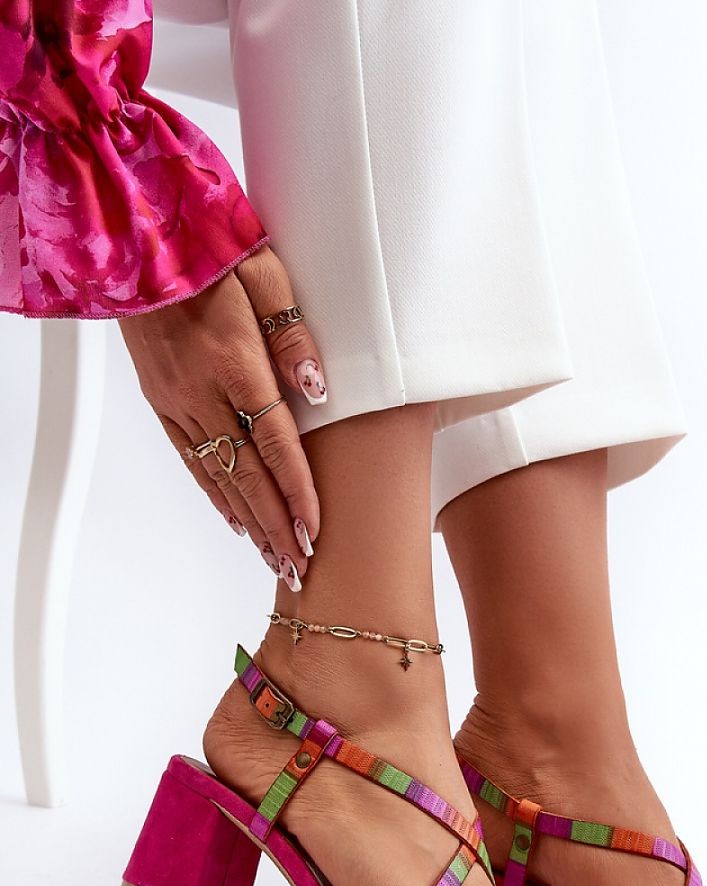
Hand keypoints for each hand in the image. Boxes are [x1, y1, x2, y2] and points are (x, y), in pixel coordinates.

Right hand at [118, 246, 325, 588]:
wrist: (133, 239)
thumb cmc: (207, 249)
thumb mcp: (263, 274)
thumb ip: (293, 335)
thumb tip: (316, 390)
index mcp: (234, 362)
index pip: (274, 443)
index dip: (296, 492)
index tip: (315, 530)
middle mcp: (200, 391)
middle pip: (246, 474)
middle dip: (276, 526)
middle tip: (299, 568)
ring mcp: (176, 400)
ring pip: (217, 475)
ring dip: (248, 521)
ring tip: (274, 558)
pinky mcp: (160, 399)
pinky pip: (190, 457)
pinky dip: (214, 493)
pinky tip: (234, 519)